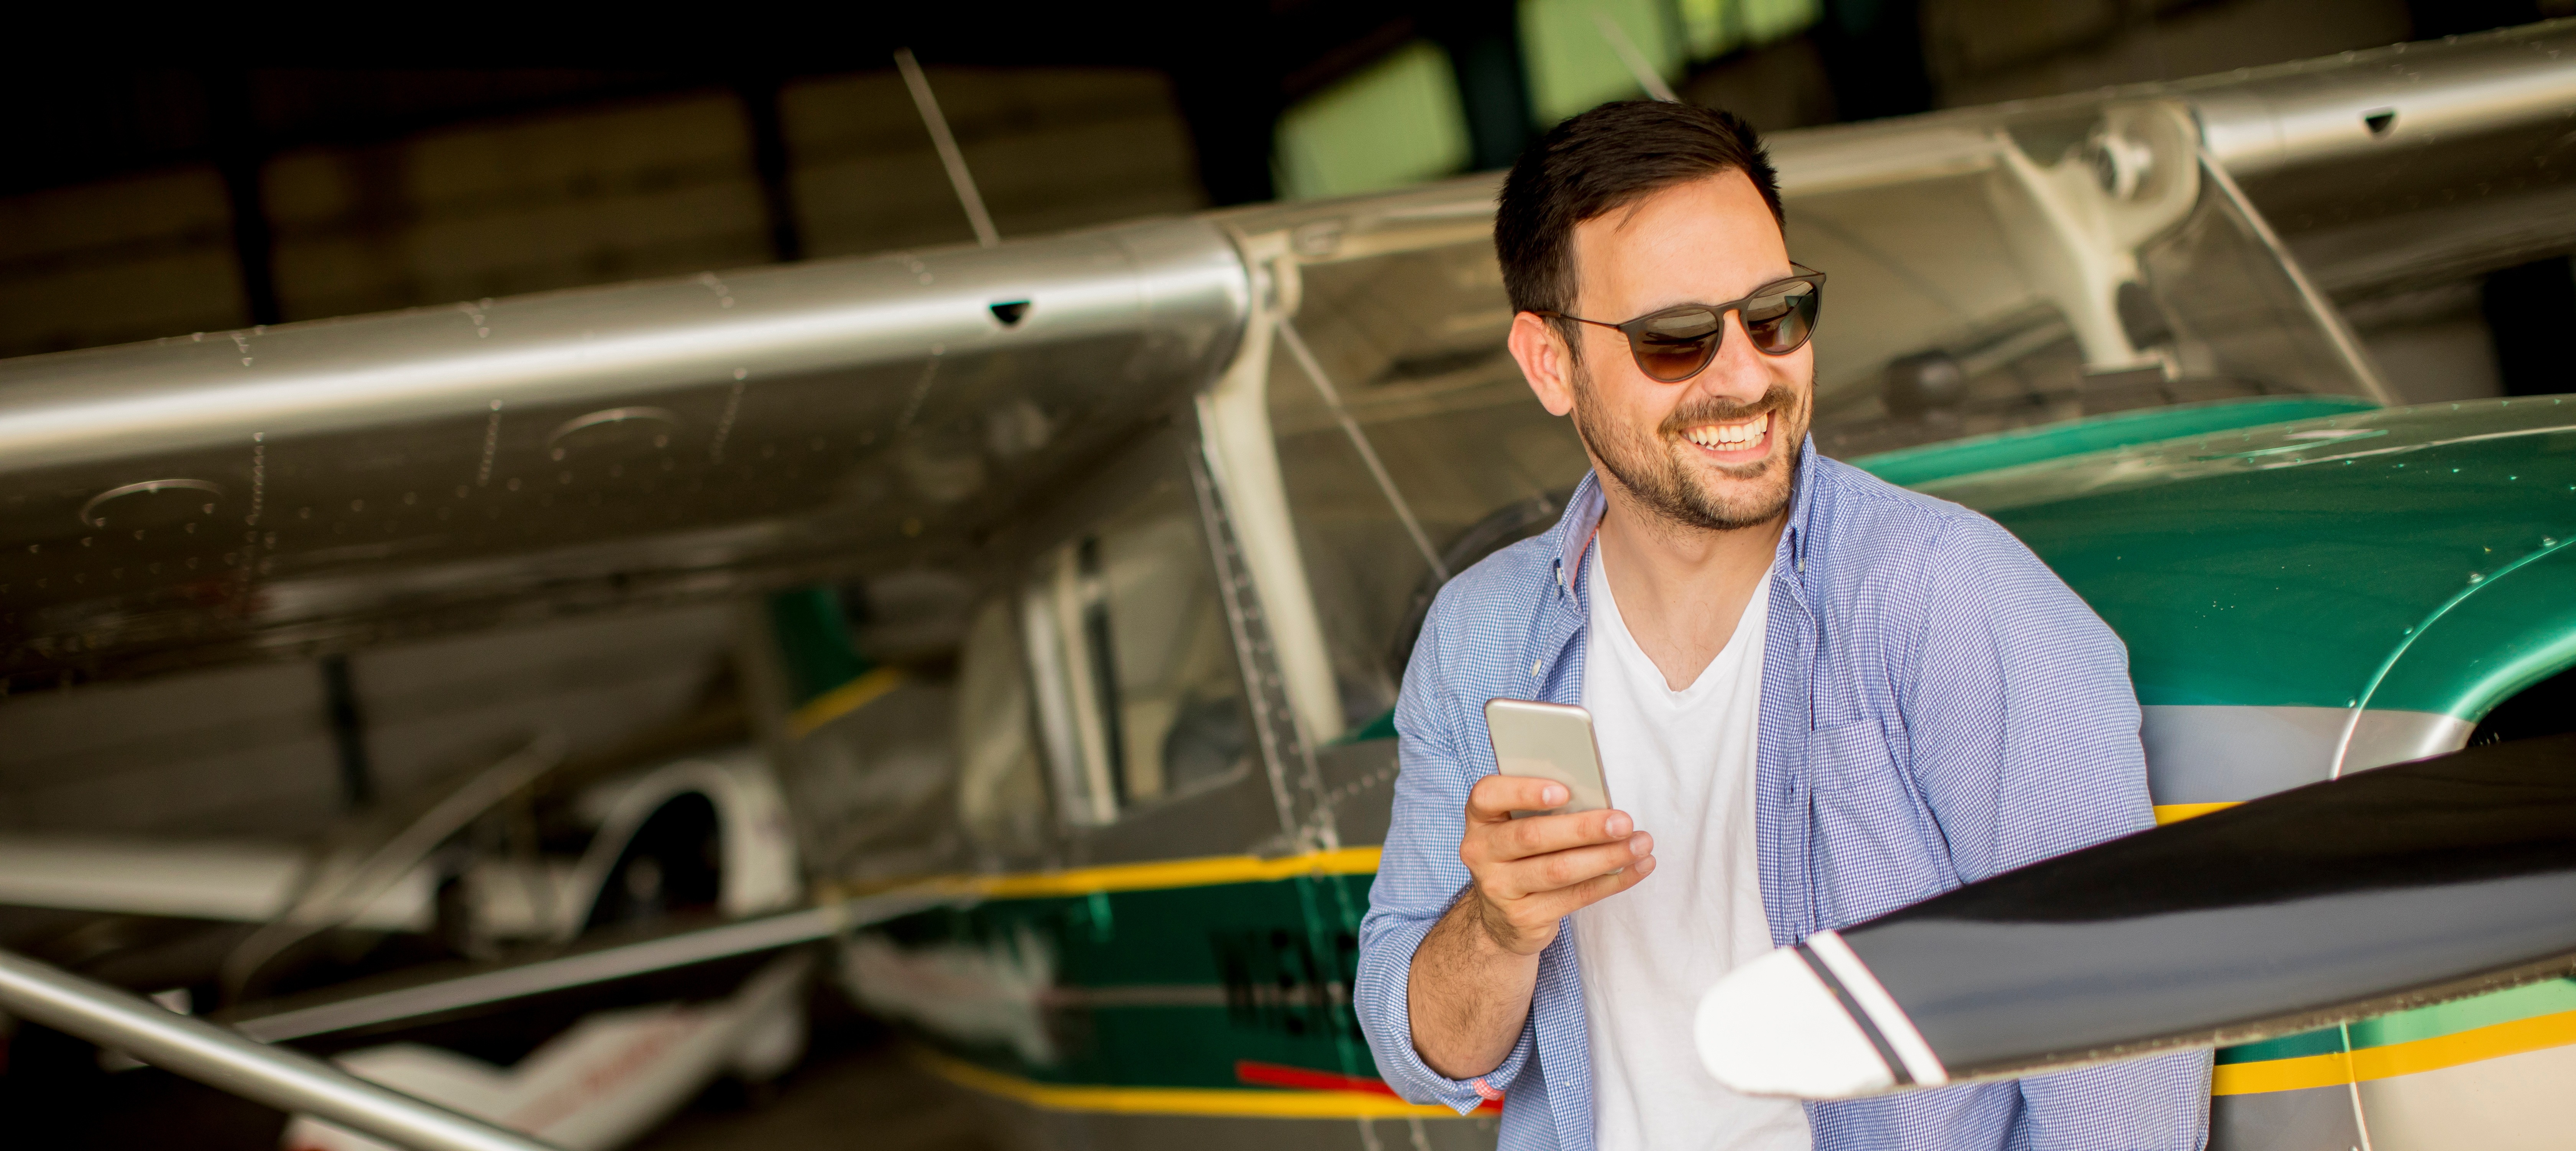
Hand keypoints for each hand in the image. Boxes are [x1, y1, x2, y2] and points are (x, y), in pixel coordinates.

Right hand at [1458, 774, 1653, 955]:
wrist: (1500, 918)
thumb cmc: (1521, 856)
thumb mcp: (1517, 827)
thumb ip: (1543, 811)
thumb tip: (1600, 799)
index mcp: (1480, 818)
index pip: (1488, 795)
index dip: (1524, 791)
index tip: (1565, 791)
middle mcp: (1481, 852)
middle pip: (1532, 836)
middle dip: (1584, 829)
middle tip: (1624, 822)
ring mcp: (1499, 888)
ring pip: (1558, 870)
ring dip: (1606, 857)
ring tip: (1640, 845)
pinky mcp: (1523, 917)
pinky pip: (1575, 897)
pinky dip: (1612, 882)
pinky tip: (1637, 868)